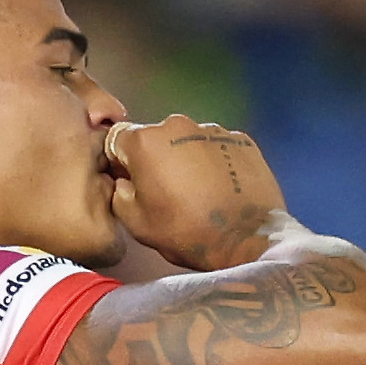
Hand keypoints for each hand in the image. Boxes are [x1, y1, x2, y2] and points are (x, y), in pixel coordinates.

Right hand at [105, 114, 289, 270]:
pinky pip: (218, 147)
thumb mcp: (136, 223)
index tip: (134, 182)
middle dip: (158, 159)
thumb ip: (119, 193)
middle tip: (170, 192)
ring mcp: (213, 129)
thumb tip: (124, 182)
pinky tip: (221, 187)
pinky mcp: (242, 139)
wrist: (246, 240)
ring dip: (188, 160)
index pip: (120, 141)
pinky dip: (216, 162)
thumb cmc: (186, 233)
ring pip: (189, 141)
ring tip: (200, 192)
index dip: (123, 162)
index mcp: (145, 141)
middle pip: (157, 138)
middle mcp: (178, 124)